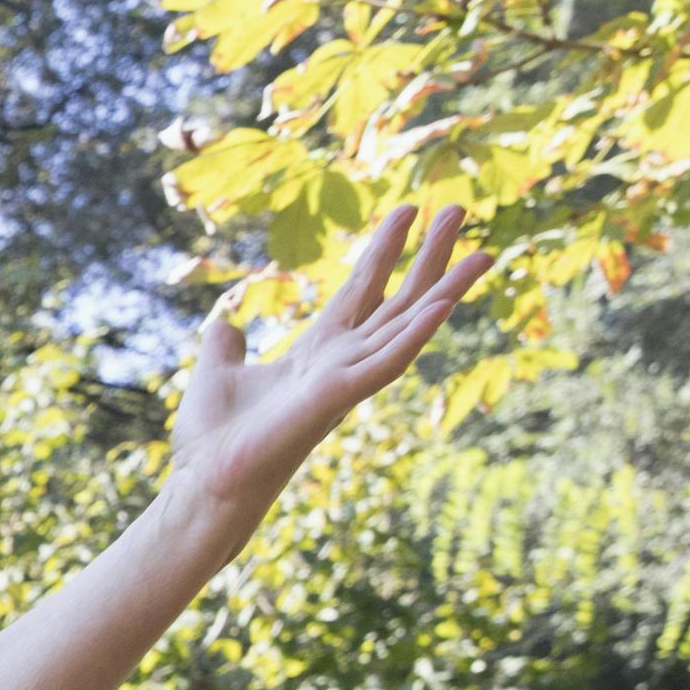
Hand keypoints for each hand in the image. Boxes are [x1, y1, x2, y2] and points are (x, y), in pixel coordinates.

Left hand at [169, 201, 490, 523]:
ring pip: (409, 326)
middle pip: (399, 298)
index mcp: (319, 351)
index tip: (410, 208)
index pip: (363, 289)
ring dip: (446, 290)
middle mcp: (343, 361)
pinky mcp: (339, 397)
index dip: (387, 249)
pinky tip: (443, 305)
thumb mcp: (219, 372)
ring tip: (482, 252)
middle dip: (430, 255)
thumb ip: (227, 344)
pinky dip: (416, 335)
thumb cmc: (215, 438)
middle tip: (460, 208)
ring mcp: (347, 379)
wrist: (206, 480)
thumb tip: (227, 322)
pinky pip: (388, 363)